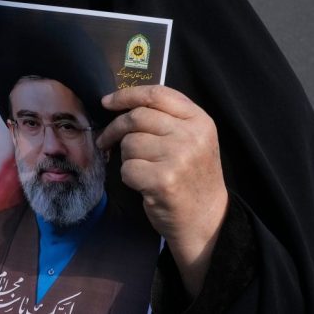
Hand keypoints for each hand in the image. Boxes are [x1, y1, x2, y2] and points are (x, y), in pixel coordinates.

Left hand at [96, 85, 227, 298]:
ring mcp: (178, 157)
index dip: (127, 95)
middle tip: (106, 140)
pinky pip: (127, 168)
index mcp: (199, 120)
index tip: (107, 101)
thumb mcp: (193, 140)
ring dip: (127, 157)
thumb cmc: (192, 177)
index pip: (157, 94)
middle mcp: (191, 135)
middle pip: (137, 117)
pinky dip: (129, 177)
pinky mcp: (163, 180)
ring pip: (129, 143)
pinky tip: (144, 184)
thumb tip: (121, 105)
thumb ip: (167, 118)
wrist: (206, 219)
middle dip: (115, 128)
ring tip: (143, 168)